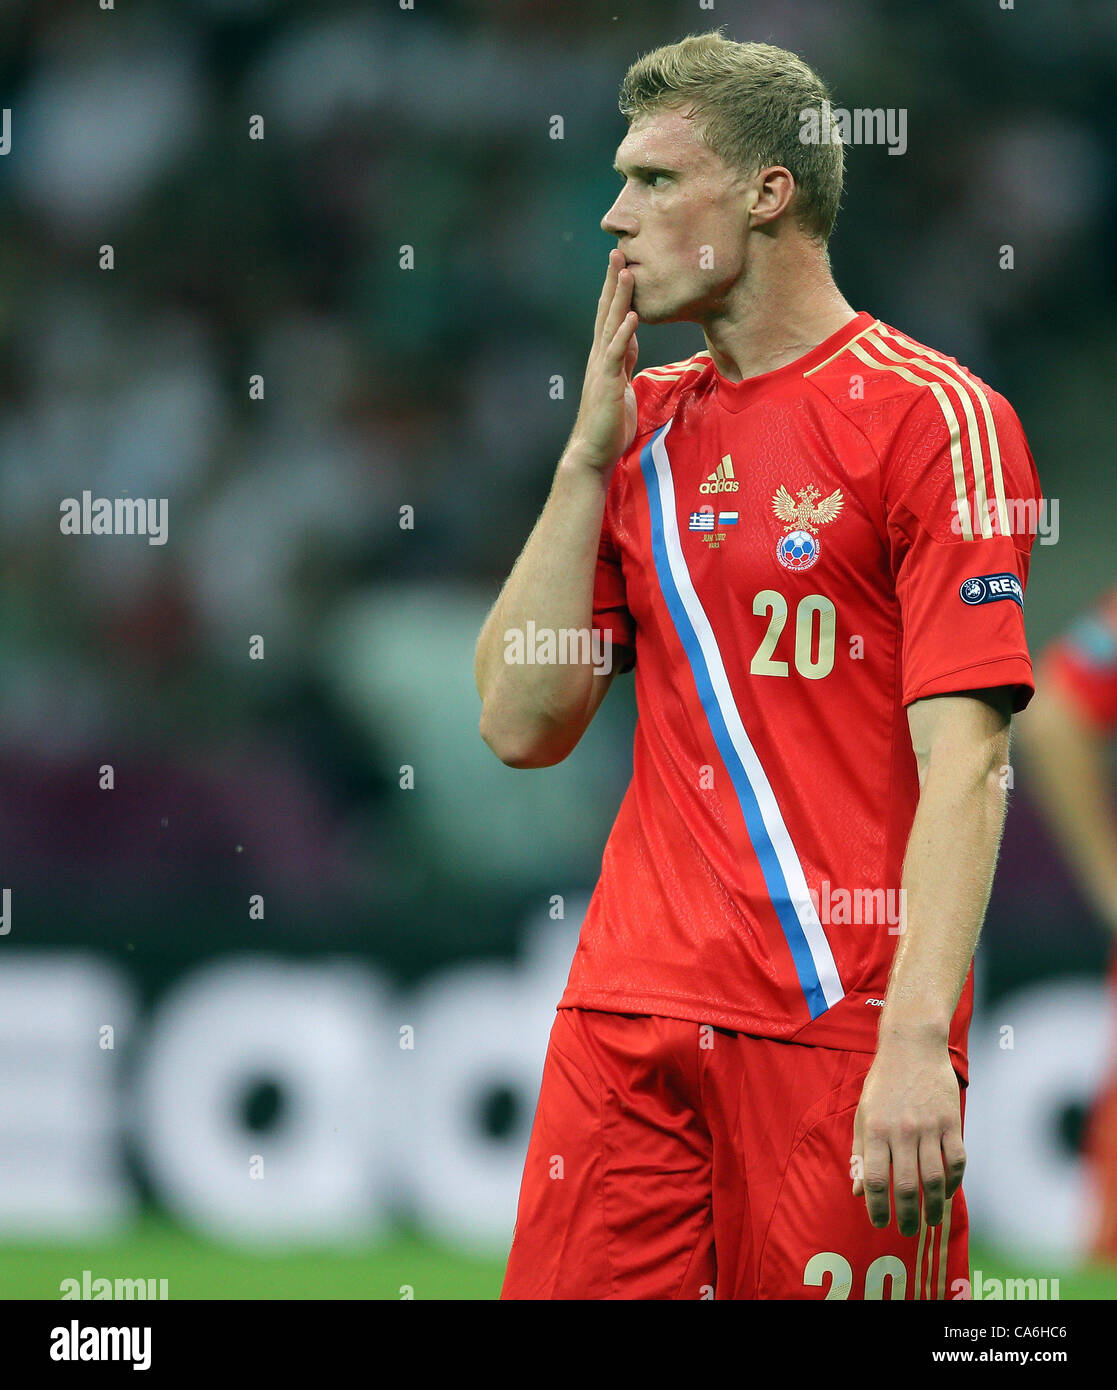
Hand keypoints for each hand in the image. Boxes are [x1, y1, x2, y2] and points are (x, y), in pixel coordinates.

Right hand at [567, 248, 639, 473]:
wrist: (593, 451)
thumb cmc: (609, 422)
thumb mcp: (622, 384)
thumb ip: (625, 360)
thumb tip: (631, 338)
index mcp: (605, 357)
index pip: (611, 317)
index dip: (617, 291)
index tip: (623, 265)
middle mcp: (600, 357)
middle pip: (608, 312)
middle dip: (614, 282)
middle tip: (618, 252)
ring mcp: (602, 369)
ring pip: (611, 327)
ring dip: (619, 299)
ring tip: (627, 272)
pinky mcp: (607, 384)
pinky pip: (616, 355)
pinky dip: (624, 335)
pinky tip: (633, 317)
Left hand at [850, 1035, 965, 1236]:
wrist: (912, 1047)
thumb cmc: (883, 1084)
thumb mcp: (863, 1114)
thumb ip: (860, 1153)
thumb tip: (857, 1191)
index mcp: (875, 1129)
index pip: (875, 1180)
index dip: (876, 1207)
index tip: (879, 1223)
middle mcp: (902, 1130)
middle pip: (906, 1186)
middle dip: (907, 1216)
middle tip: (908, 1231)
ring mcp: (930, 1126)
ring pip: (934, 1179)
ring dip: (934, 1207)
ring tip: (931, 1222)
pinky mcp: (952, 1121)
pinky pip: (957, 1160)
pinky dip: (954, 1182)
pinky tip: (947, 1192)